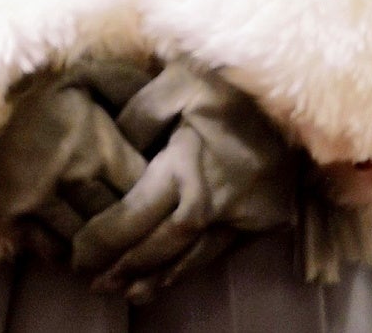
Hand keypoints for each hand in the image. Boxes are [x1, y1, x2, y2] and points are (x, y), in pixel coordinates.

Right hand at [0, 57, 155, 262]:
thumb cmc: (45, 87)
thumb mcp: (91, 74)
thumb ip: (131, 88)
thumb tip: (168, 106)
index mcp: (98, 145)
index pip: (144, 192)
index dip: (155, 194)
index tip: (157, 192)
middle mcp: (71, 178)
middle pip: (119, 223)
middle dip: (132, 225)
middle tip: (140, 224)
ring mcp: (39, 202)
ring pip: (87, 243)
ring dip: (101, 244)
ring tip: (111, 238)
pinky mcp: (11, 218)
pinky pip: (52, 253)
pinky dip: (69, 253)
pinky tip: (78, 241)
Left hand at [71, 59, 298, 299]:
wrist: (293, 86)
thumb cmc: (226, 80)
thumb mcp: (175, 82)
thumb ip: (139, 115)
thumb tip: (116, 145)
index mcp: (187, 167)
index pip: (137, 214)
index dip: (105, 238)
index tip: (78, 253)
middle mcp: (214, 201)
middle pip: (162, 246)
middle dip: (125, 267)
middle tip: (93, 282)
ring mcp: (242, 214)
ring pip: (192, 258)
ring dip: (156, 276)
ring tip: (125, 290)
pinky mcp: (262, 218)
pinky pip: (218, 251)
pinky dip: (189, 266)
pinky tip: (169, 273)